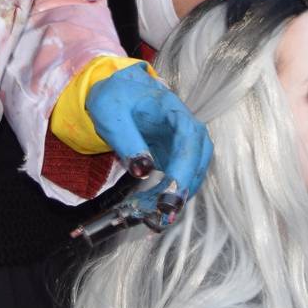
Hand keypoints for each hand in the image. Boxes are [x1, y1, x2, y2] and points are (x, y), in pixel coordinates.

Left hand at [82, 63, 213, 229]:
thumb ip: (127, 140)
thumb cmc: (115, 98)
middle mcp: (187, 128)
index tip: (172, 196)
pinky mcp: (176, 157)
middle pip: (196, 161)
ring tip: (151, 215)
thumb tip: (142, 171)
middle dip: (182, 190)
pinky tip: (150, 207)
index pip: (189, 140)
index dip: (184, 170)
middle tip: (162, 215)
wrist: (117, 92)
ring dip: (174, 196)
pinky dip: (167, 195)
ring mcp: (184, 144)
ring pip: (191, 174)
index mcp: (174, 111)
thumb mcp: (111, 114)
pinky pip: (178, 179)